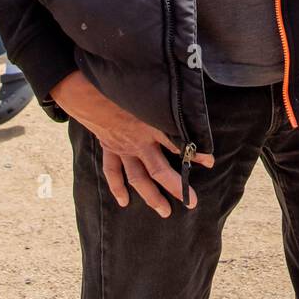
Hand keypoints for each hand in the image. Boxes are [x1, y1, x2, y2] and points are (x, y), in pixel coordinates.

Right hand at [50, 70, 212, 215]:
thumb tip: (186, 95)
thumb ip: (166, 100)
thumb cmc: (123, 87)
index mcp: (151, 126)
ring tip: (164, 211)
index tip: (209, 161)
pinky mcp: (110, 148)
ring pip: (138, 178)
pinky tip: (124, 202)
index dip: (194, 153)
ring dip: (151, 196)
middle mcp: (139, 142)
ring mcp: (123, 148)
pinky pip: (113, 171)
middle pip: (159, 170)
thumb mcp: (150, 93)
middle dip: (176, 187)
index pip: (177, 144)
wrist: (89, 92)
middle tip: (191, 202)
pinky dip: (117, 187)